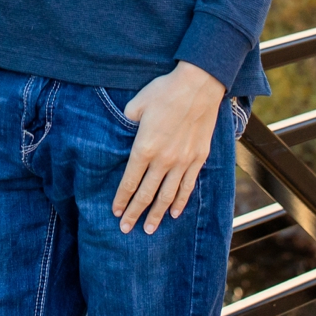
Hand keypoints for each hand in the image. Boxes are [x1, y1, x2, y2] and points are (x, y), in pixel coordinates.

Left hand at [111, 60, 227, 233]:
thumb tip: (124, 130)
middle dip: (135, 213)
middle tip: (126, 229)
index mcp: (144, 147)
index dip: (121, 199)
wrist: (199, 85)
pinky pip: (188, 186)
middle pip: (147, 194)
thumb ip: (128, 121)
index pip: (129, 181)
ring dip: (157, 214)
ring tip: (149, 229)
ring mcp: (183, 161)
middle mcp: (163, 160)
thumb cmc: (165, 91)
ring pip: (168, 196)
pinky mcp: (198, 158)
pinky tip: (175, 212)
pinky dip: (181, 201)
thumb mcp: (137, 104)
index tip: (116, 213)